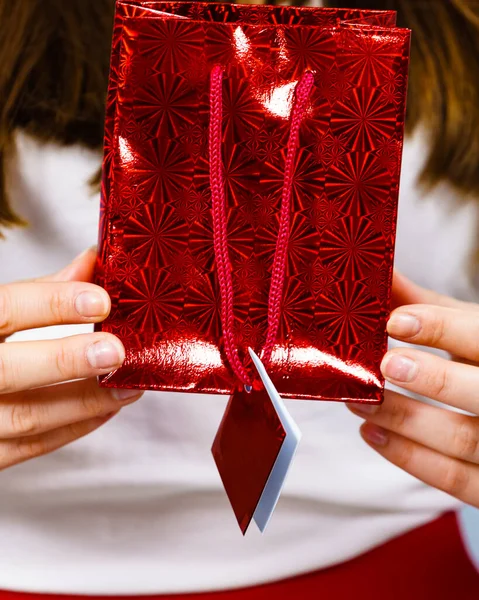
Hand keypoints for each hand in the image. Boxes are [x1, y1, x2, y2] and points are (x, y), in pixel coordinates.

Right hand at [0, 248, 141, 469]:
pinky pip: (30, 447)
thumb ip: (40, 290)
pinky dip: (73, 427)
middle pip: (9, 371)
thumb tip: (93, 262)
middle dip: (67, 361)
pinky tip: (106, 408)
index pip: (3, 311)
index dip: (52, 305)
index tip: (101, 301)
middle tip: (116, 352)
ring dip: (85, 401)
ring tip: (129, 385)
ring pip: (26, 417)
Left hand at [349, 272, 478, 507]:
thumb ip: (428, 308)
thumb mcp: (469, 330)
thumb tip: (376, 275)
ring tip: (359, 402)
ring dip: (406, 420)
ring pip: (464, 440)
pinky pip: (455, 479)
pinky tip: (371, 433)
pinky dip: (409, 457)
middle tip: (384, 365)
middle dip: (432, 378)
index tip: (393, 320)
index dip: (442, 328)